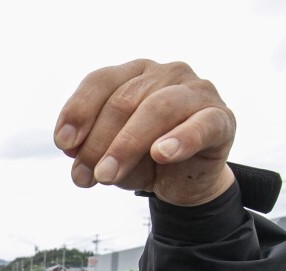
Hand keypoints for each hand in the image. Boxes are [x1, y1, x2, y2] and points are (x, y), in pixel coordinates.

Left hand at [53, 60, 234, 206]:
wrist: (186, 182)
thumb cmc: (145, 159)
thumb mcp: (111, 153)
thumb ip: (92, 145)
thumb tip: (72, 147)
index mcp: (134, 74)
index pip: (100, 81)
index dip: (79, 110)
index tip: (64, 144)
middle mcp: (166, 73)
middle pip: (123, 100)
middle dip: (97, 143)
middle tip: (85, 177)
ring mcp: (197, 91)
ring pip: (156, 109)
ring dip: (126, 145)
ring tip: (107, 175)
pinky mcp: (221, 118)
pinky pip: (201, 124)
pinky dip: (180, 139)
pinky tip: (162, 154)